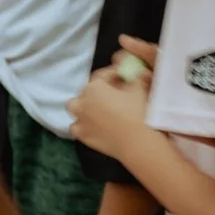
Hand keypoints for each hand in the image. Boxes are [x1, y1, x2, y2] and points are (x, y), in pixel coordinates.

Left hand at [65, 37, 157, 159]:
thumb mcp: (138, 88)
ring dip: (85, 106)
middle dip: (99, 90)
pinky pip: (77, 127)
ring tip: (99, 109)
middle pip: (87, 91)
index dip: (113, 74)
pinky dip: (83, 124)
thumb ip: (134, 77)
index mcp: (93, 87)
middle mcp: (81, 102)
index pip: (102, 76)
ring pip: (76, 108)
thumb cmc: (138, 112)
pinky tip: (94, 126)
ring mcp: (79, 119)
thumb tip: (136, 72)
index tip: (123, 76)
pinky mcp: (81, 136)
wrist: (137, 142)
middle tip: (114, 94)